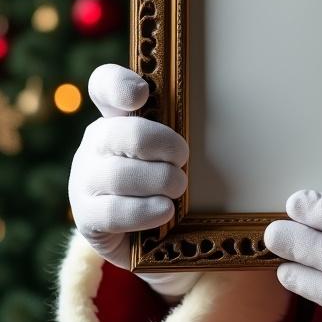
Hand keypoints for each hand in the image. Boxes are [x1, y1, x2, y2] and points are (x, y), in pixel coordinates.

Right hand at [68, 64, 199, 298]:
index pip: (104, 85)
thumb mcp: (176, 149)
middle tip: (184, 158)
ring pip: (119, 174)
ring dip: (160, 180)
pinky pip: (115, 212)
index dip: (119, 85)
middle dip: (162, 145)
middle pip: (122, 132)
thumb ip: (188, 126)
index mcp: (118, 117)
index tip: (142, 95)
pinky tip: (166, 212)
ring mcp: (85, 180)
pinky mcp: (86, 218)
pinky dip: (146, 211)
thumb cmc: (170, 179)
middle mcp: (95, 144)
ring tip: (179, 188)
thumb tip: (236, 109)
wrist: (151, 235)